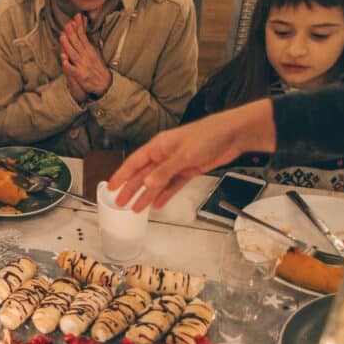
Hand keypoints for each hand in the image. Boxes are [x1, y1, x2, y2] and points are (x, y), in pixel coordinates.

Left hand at [59, 14, 110, 97]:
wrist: (104, 84)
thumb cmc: (97, 67)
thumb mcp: (95, 52)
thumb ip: (89, 41)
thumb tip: (84, 30)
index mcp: (89, 50)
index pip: (83, 35)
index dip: (79, 26)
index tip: (76, 16)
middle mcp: (86, 56)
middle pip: (77, 42)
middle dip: (72, 32)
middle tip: (68, 23)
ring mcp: (82, 65)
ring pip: (73, 54)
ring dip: (67, 45)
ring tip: (62, 36)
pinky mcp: (80, 75)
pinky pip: (72, 70)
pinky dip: (68, 65)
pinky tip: (64, 59)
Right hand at [107, 99, 276, 210]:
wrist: (232, 135)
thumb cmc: (208, 135)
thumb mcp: (184, 155)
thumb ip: (164, 172)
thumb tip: (147, 184)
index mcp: (158, 146)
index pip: (134, 162)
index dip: (121, 175)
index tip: (111, 187)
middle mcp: (165, 155)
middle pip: (143, 175)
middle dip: (131, 189)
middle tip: (120, 203)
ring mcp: (176, 163)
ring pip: (157, 182)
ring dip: (147, 195)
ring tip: (137, 209)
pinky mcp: (189, 170)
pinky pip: (173, 185)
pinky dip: (165, 194)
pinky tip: (158, 203)